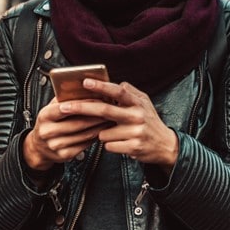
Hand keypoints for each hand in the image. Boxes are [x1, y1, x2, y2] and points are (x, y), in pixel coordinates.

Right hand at [23, 94, 113, 170]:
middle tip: (110, 109)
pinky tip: (102, 130)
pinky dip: (96, 136)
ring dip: (100, 126)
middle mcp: (48, 132)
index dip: (83, 103)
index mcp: (44, 116)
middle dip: (97, 115)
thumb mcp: (51, 108)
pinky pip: (85, 144)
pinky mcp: (65, 155)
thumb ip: (64, 99)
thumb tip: (85, 88)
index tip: (99, 99)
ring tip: (110, 118)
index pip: (64, 108)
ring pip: (84, 134)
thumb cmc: (49, 123)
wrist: (39, 147)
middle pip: (78, 123)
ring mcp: (56, 145)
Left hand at [61, 78, 178, 169]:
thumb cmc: (149, 121)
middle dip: (82, 108)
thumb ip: (130, 92)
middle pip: (104, 111)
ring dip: (102, 133)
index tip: (85, 82)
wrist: (165, 145)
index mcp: (138, 103)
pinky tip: (121, 142)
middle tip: (64, 106)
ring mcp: (135, 132)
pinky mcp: (132, 147)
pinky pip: (108, 145)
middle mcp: (137, 116)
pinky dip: (110, 144)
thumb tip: (115, 82)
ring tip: (117, 133)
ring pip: (103, 132)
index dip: (101, 86)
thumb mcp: (144, 102)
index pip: (118, 91)